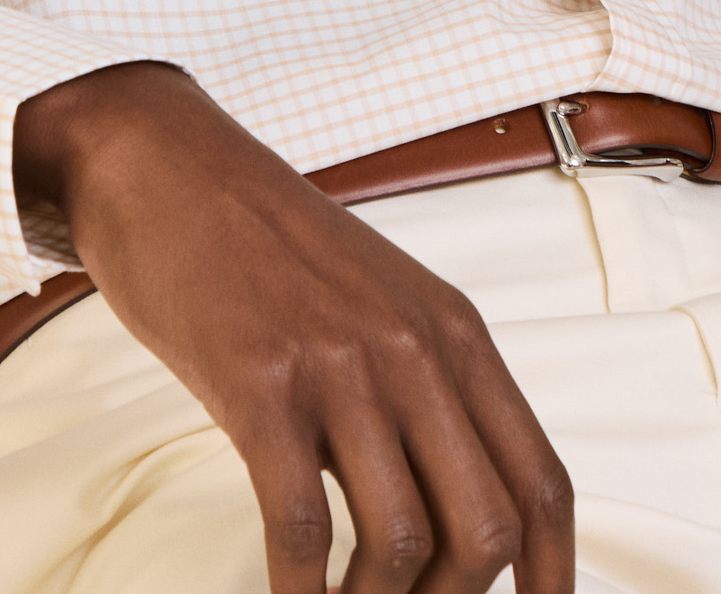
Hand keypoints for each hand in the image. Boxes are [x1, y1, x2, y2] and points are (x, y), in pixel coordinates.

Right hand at [14, 62, 573, 592]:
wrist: (167, 167)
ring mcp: (340, 366)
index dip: (553, 575)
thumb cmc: (266, 245)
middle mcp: (414, 348)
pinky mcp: (261, 385)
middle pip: (486, 529)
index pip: (541, 481)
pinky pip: (302, 530)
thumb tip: (450, 511)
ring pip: (404, 545)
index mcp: (454, 331)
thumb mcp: (376, 300)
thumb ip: (422, 388)